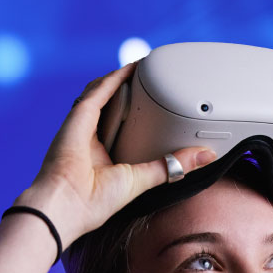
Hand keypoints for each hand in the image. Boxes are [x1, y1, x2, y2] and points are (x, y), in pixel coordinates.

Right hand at [24, 61, 216, 237]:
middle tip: (153, 82)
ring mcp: (83, 127)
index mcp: (104, 158)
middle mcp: (92, 141)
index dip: (139, 118)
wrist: (66, 204)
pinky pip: (99, 91)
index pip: (123, 132)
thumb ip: (171, 166)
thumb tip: (205, 157)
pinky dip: (115, 79)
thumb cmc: (94, 202)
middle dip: (131, 94)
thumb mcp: (142, 180)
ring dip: (122, 80)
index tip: (159, 109)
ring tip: (144, 67)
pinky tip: (131, 68)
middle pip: (113, 109)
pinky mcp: (78, 118)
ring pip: (104, 95)